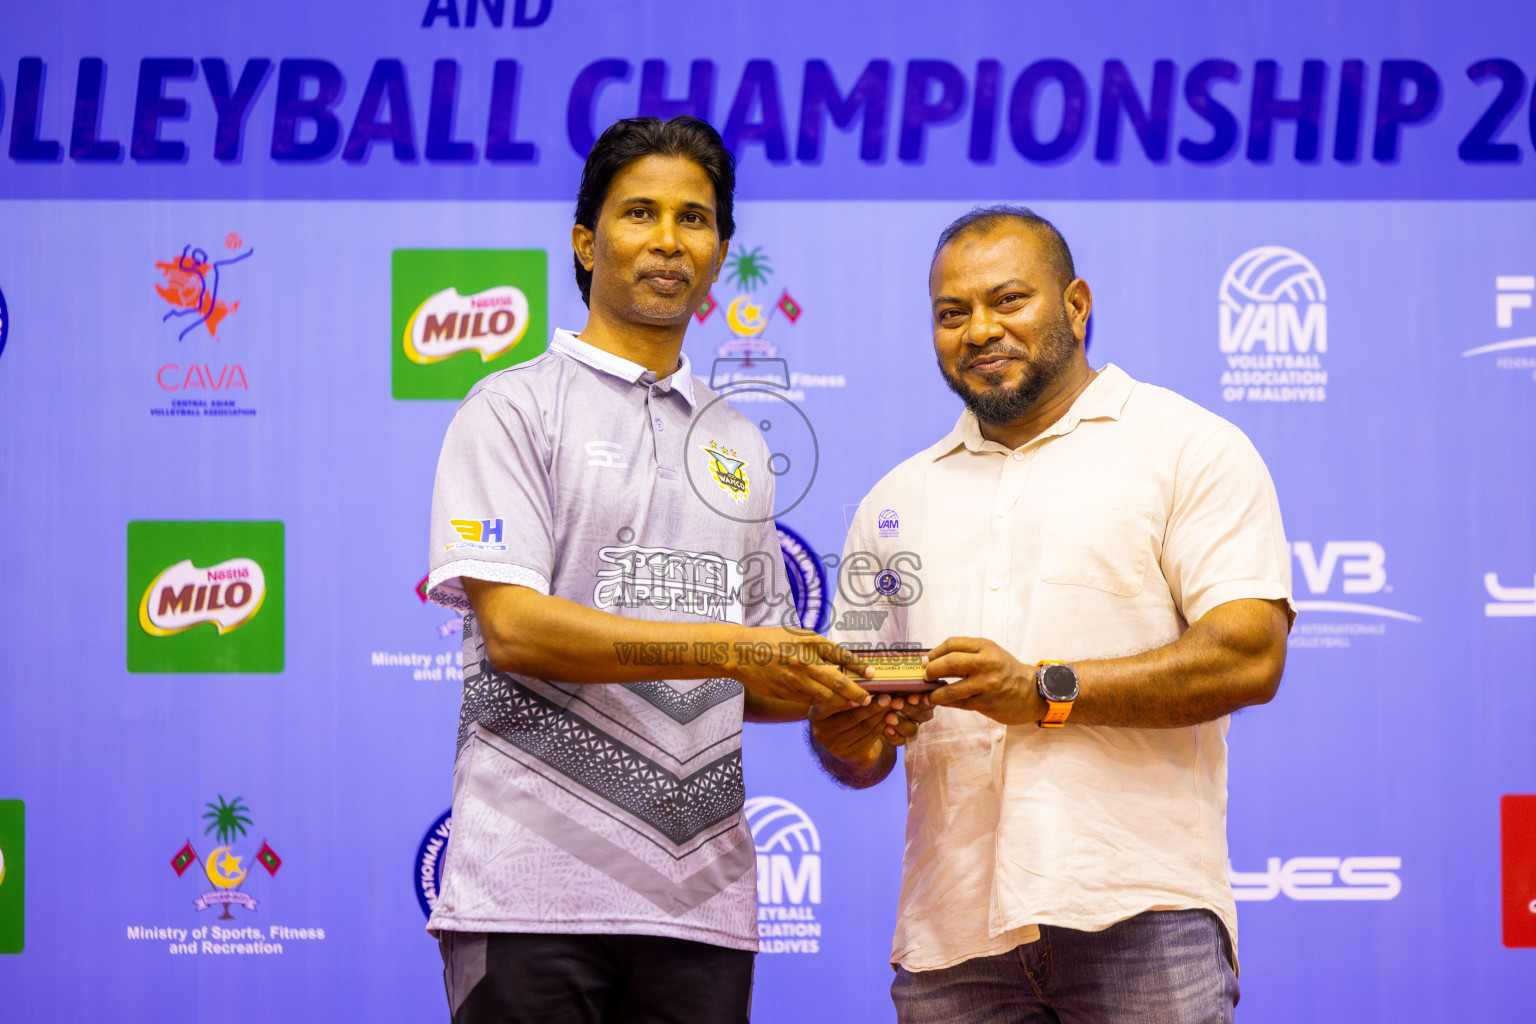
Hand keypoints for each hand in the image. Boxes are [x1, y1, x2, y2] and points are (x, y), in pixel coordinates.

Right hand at [731, 627, 871, 707]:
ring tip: (853, 704)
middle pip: (837, 681)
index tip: (872, 674)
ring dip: (841, 702)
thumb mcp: (798, 634)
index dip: (858, 666)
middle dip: (856, 692)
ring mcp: (794, 679)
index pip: (841, 655)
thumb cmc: (771, 640)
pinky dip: (822, 704)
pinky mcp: (786, 693)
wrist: (740, 652)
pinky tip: (831, 705)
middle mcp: (804, 661)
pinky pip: (809, 701)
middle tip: (868, 698)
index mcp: (809, 642)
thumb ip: (819, 647)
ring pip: (825, 696)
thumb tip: (842, 661)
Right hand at [809, 693, 933, 770]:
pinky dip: (881, 726)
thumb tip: (868, 674)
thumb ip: (846, 690)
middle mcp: (822, 732)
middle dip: (872, 706)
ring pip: (863, 727)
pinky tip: (889, 717)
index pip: (834, 704)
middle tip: (888, 696)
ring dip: (880, 715)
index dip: (852, 698)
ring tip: (891, 704)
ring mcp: (834, 746)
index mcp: (815, 714)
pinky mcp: (848, 755)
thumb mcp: (839, 700)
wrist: (845, 742)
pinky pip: (869, 738)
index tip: (869, 690)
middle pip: (851, 716)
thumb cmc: (843, 712)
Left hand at [924, 637, 1042, 725]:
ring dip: (935, 694)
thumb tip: (933, 658)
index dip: (935, 652)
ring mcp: (986, 685)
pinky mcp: (986, 703)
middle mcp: (986, 664)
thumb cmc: (1005, 670)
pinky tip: (941, 702)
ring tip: (929, 695)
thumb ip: (966, 653)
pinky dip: (946, 703)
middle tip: (926, 676)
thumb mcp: (990, 653)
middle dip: (931, 670)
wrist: (1031, 691)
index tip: (926, 660)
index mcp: (985, 647)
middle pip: (949, 663)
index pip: (952, 644)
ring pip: (951, 689)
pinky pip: (959, 703)